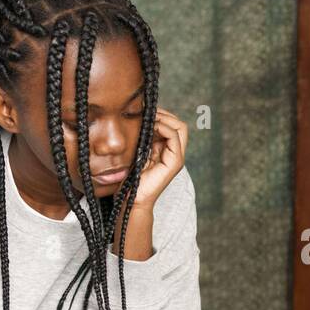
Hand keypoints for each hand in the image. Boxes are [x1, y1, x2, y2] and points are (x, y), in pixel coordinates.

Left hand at [111, 108, 188, 259]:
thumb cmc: (129, 177)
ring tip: (148, 118)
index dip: (161, 114)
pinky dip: (163, 128)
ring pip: (180, 127)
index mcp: (165, 149)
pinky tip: (150, 127)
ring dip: (164, 118)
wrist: (131, 199)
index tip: (143, 110)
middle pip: (179, 123)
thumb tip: (136, 115)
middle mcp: (174, 152)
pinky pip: (174, 137)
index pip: (172, 123)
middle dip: (164, 113)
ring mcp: (176, 157)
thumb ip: (140, 137)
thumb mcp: (133, 151)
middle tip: (146, 111)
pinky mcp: (174, 162)